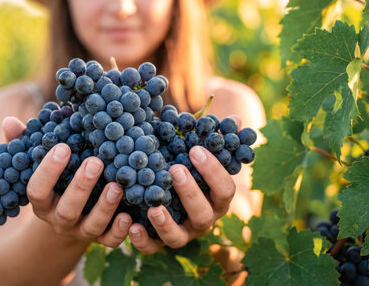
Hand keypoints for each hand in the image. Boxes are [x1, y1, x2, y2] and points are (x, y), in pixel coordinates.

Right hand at [2, 116, 132, 247]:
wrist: (72, 217)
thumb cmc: (56, 180)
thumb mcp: (40, 164)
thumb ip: (25, 144)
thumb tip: (9, 122)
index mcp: (42, 202)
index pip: (37, 190)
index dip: (48, 171)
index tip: (63, 147)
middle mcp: (59, 219)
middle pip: (67, 210)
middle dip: (81, 187)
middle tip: (95, 162)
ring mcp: (81, 231)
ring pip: (91, 226)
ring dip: (104, 207)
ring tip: (117, 186)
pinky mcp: (101, 239)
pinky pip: (110, 241)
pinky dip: (120, 231)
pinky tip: (129, 216)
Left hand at [127, 115, 240, 253]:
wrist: (159, 182)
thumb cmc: (182, 161)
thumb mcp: (193, 148)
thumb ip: (211, 137)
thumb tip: (237, 120)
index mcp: (215, 198)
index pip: (225, 189)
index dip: (213, 171)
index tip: (195, 150)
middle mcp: (202, 219)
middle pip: (203, 214)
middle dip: (190, 193)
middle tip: (175, 170)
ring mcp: (181, 233)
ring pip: (178, 237)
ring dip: (166, 223)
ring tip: (153, 207)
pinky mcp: (157, 242)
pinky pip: (151, 248)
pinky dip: (142, 241)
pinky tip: (131, 226)